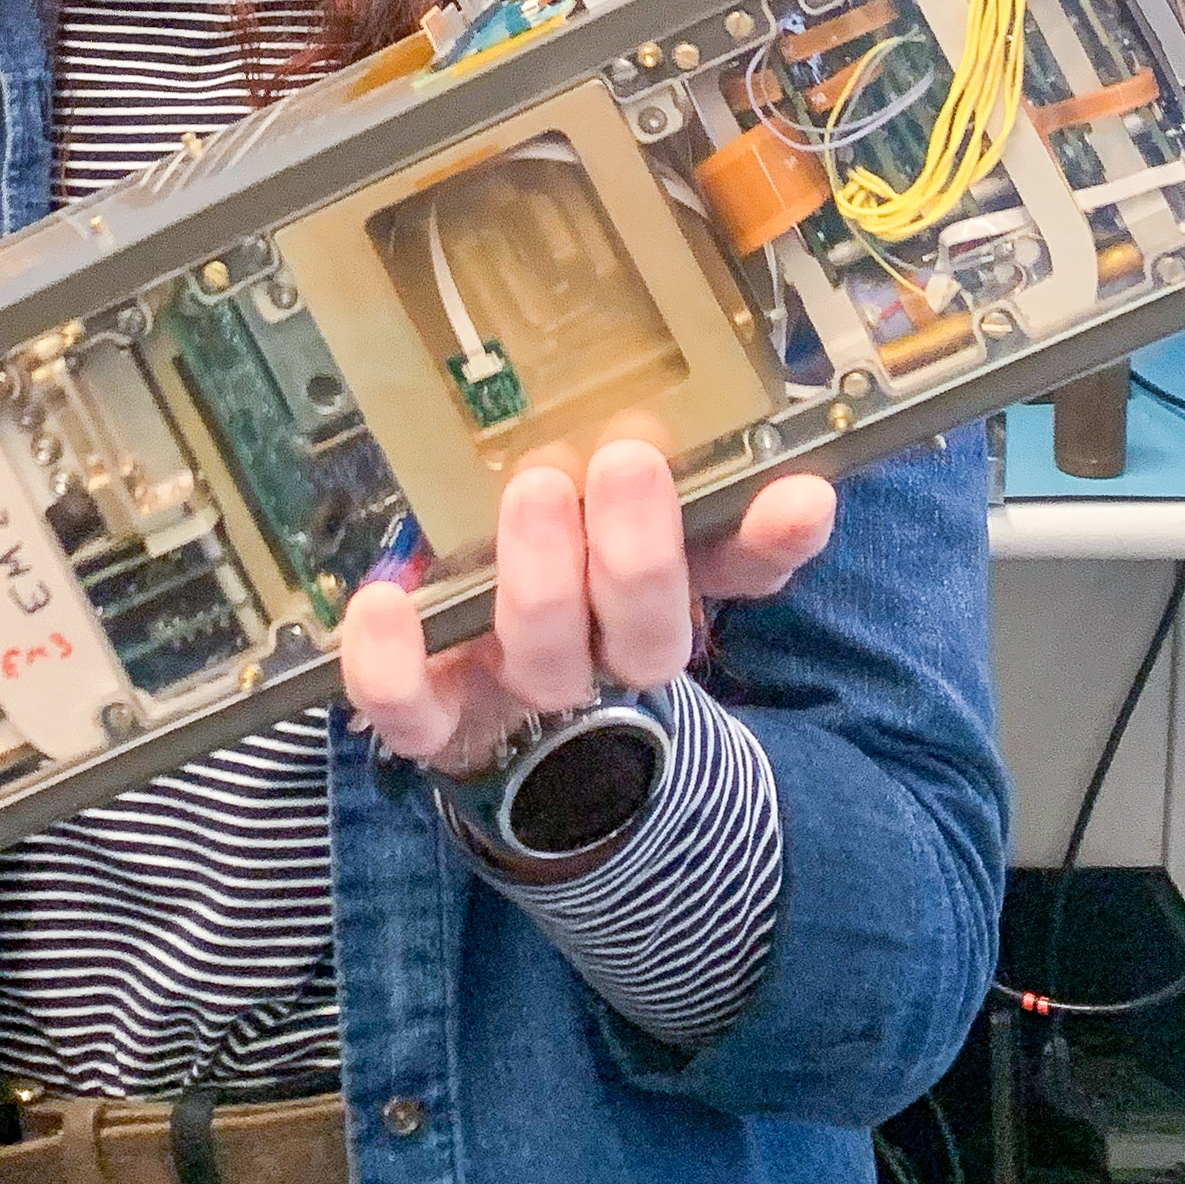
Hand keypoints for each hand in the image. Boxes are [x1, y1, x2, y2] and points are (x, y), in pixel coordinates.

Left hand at [337, 433, 836, 776]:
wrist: (484, 705)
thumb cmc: (558, 570)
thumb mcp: (623, 516)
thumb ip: (698, 500)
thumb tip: (802, 485)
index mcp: (659, 595)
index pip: (739, 574)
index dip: (771, 543)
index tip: (800, 494)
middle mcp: (600, 654)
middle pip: (645, 636)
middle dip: (639, 554)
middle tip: (624, 463)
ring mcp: (517, 690)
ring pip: (546, 663)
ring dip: (543, 584)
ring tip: (535, 492)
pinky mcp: (439, 721)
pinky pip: (413, 711)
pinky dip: (393, 666)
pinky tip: (382, 602)